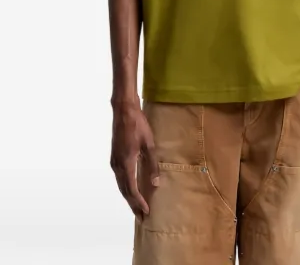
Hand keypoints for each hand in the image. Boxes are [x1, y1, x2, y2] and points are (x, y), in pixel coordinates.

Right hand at [110, 101, 158, 221]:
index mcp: (126, 163)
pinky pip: (119, 178)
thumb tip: (156, 182)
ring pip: (121, 185)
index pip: (132, 189)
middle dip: (133, 204)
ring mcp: (114, 161)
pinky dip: (125, 188)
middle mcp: (117, 165)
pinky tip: (131, 189)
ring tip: (137, 207)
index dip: (139, 202)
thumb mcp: (149, 144)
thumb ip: (152, 163)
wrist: (123, 111)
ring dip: (128, 197)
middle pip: (124, 191)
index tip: (146, 212)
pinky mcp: (114, 157)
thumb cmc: (138, 125)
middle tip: (141, 217)